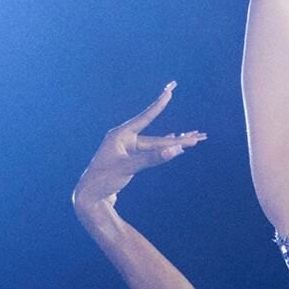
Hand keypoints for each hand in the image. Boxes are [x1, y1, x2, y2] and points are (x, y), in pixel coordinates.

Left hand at [72, 86, 203, 215]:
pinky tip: (171, 145)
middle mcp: (124, 140)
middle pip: (157, 138)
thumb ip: (152, 158)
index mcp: (120, 135)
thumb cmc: (103, 180)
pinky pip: (150, 153)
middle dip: (179, 138)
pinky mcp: (128, 161)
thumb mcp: (129, 168)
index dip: (159, 104)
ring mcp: (126, 150)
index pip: (145, 117)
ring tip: (193, 141)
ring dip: (173, 145)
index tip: (169, 91)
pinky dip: (162, 150)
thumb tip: (175, 149)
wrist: (88, 198)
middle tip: (200, 136)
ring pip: (155, 146)